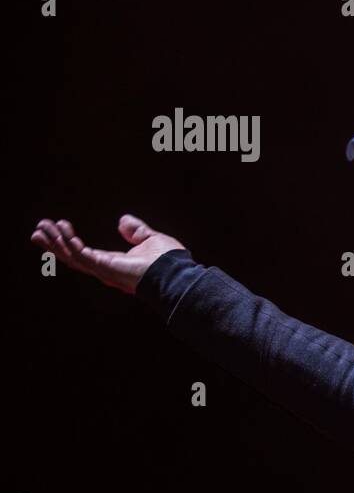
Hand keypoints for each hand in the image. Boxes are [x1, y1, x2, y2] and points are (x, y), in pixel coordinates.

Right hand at [30, 214, 185, 294]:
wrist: (176, 272)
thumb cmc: (168, 260)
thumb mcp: (150, 239)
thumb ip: (136, 231)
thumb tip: (122, 220)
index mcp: (113, 262)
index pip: (84, 252)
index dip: (68, 241)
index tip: (57, 226)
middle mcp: (104, 268)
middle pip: (72, 256)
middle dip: (54, 243)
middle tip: (38, 230)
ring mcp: (103, 270)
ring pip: (72, 256)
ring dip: (56, 241)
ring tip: (42, 227)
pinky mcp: (104, 268)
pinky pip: (81, 255)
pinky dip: (70, 242)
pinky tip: (63, 229)